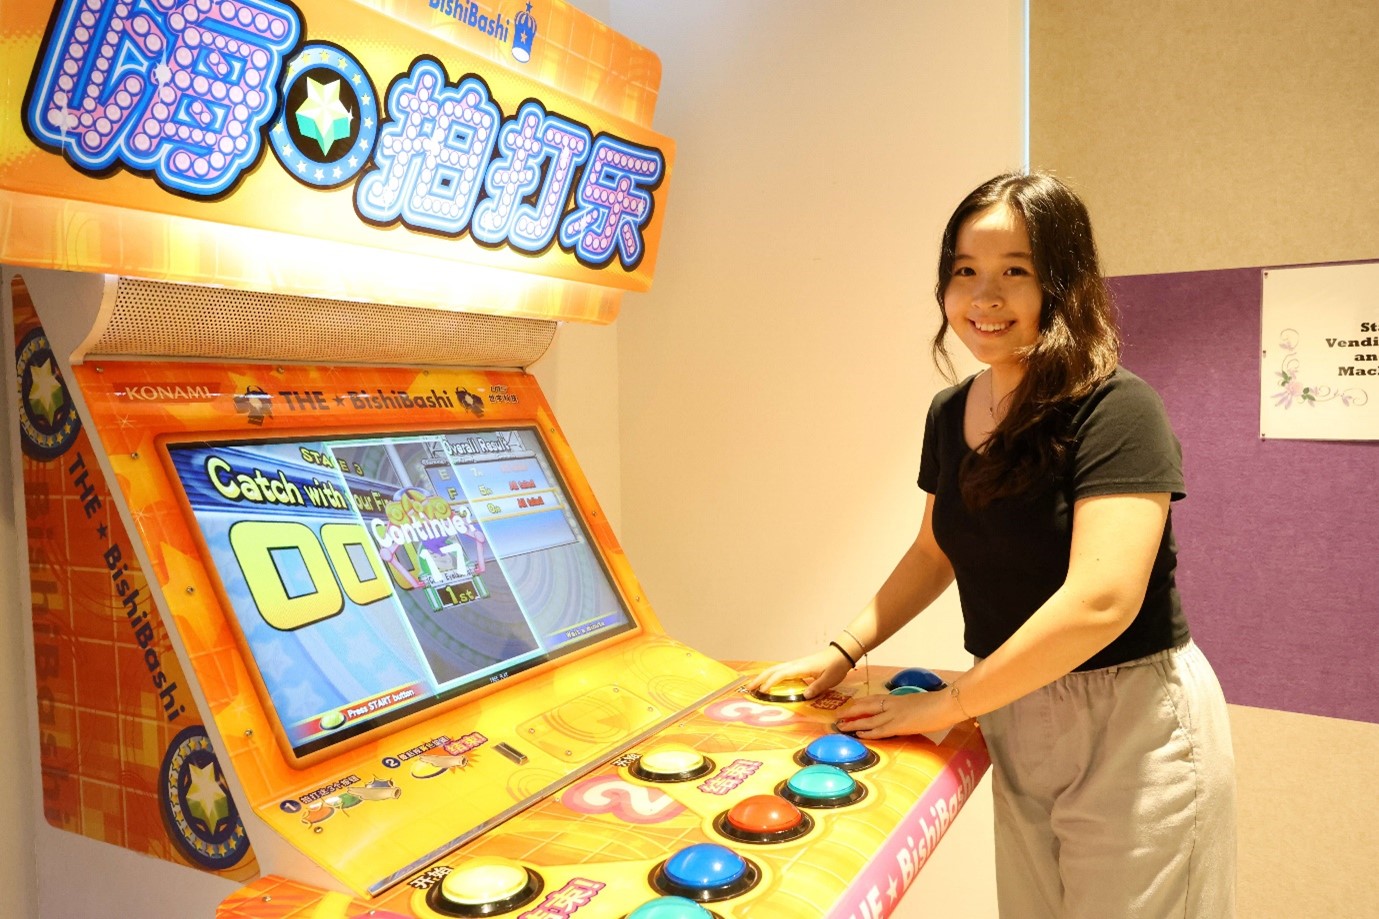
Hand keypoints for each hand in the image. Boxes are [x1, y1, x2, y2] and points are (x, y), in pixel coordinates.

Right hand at [744, 646, 852, 699]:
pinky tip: (769, 681)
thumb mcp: (829, 680)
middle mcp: (795, 665)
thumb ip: (816, 687)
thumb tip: (804, 696)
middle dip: (760, 679)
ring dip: (763, 676)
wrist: (841, 655)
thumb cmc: (835, 667)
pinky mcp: (798, 667)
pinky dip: (771, 676)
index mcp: (801, 668)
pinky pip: (780, 671)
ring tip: (754, 685)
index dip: (771, 683)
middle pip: (773, 670)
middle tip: (748, 688)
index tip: (762, 691)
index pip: (781, 675)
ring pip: (775, 670)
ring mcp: (796, 665)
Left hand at [834, 689, 959, 739]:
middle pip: (865, 706)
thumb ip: (907, 708)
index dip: (859, 704)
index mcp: (896, 699)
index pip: (873, 700)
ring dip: (853, 723)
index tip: (849, 707)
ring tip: (841, 727)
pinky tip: (859, 734)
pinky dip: (868, 732)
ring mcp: (895, 715)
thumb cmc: (937, 704)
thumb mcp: (917, 703)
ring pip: (868, 719)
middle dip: (851, 712)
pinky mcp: (900, 725)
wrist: (946, 704)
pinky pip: (880, 729)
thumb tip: (903, 714)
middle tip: (837, 717)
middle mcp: (892, 705)